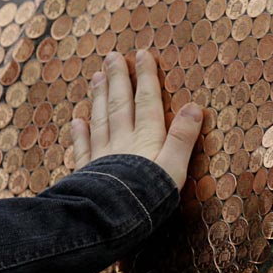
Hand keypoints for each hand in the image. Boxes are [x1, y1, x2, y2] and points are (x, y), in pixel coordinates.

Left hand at [70, 50, 202, 190]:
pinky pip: (84, 148)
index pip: (147, 102)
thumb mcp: (175, 166)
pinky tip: (77, 121)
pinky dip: (80, 133)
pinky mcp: (90, 173)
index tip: (143, 55)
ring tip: (97, 77)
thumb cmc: (150, 195)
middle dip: (118, 80)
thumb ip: (183, 137)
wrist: (113, 217)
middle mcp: (123, 141)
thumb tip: (195, 107)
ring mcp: (103, 155)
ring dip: (99, 98)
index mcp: (146, 138)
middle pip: (120, 104)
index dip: (146, 78)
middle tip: (113, 57)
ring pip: (101, 120)